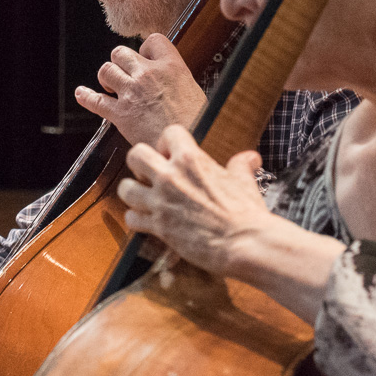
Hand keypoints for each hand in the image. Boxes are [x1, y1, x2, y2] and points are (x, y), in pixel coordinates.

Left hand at [73, 35, 206, 145]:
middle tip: (126, 74)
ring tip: (111, 86)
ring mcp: (131, 93)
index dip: (146, 49)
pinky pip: (95, 101)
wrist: (189, 145)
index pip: (153, 40)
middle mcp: (148, 74)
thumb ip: (177, 80)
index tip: (145, 59)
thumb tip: (171, 81)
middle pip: (120, 52)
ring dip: (106, 77)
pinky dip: (86, 97)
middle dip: (120, 62)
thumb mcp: (195, 91)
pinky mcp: (120, 114)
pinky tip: (82, 94)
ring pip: (106, 70)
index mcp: (171, 66)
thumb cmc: (197, 123)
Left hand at [118, 125, 275, 276]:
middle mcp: (171, 177)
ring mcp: (161, 202)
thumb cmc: (246, 213)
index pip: (168, 133)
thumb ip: (241, 166)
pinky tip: (146, 221)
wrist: (245, 243)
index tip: (171, 154)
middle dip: (139, 163)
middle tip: (150, 174)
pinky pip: (131, 218)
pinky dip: (136, 220)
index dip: (167, 143)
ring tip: (144, 197)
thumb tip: (250, 158)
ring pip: (125, 188)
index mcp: (191, 160)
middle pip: (135, 154)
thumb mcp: (244, 182)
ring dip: (133, 192)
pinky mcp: (158, 226)